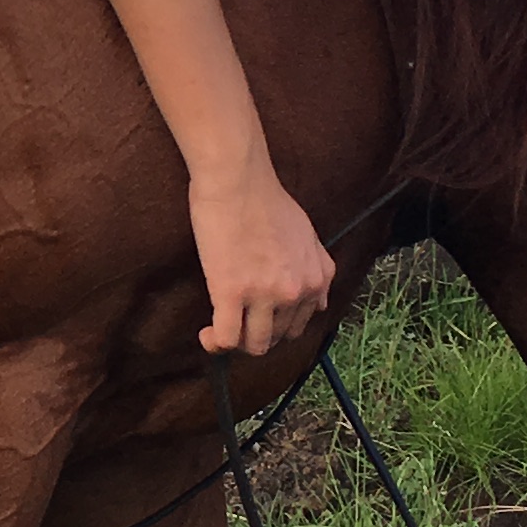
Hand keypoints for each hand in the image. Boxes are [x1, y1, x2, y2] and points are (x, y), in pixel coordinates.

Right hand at [189, 166, 333, 358]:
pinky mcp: (231, 293)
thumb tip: (319, 301)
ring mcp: (264, 295)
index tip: (257, 319)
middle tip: (236, 323)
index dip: (276, 327)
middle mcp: (296, 292)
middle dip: (256, 335)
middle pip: (277, 338)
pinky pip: (226, 338)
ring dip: (236, 343)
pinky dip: (215, 343)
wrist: (238, 181)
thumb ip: (318, 269)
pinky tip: (207, 334)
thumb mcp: (309, 236)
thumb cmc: (267, 200)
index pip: (300, 325)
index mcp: (317, 279)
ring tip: (219, 332)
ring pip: (253, 345)